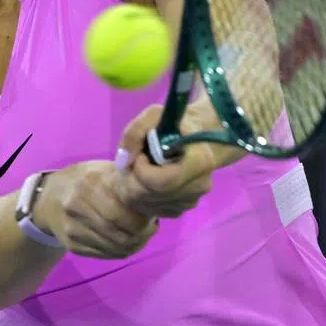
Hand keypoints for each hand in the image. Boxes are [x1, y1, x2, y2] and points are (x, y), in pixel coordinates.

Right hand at [33, 161, 158, 258]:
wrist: (47, 199)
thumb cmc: (83, 179)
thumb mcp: (102, 169)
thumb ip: (125, 181)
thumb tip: (153, 196)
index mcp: (88, 184)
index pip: (122, 213)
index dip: (143, 220)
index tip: (153, 216)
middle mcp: (77, 208)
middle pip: (120, 234)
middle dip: (142, 235)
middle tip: (151, 228)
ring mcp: (73, 230)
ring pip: (116, 249)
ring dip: (135, 244)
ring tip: (141, 234)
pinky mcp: (73, 246)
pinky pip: (106, 255)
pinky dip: (122, 251)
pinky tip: (127, 240)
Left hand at [113, 101, 244, 217]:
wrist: (192, 138)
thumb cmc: (173, 124)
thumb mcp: (154, 115)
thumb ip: (136, 131)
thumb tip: (125, 160)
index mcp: (200, 161)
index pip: (162, 181)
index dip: (142, 170)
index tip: (141, 154)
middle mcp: (199, 186)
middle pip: (151, 195)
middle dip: (134, 178)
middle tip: (135, 161)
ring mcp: (191, 201)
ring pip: (148, 203)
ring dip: (135, 186)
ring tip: (141, 167)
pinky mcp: (181, 210)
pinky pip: (151, 209)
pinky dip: (141, 196)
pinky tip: (146, 179)